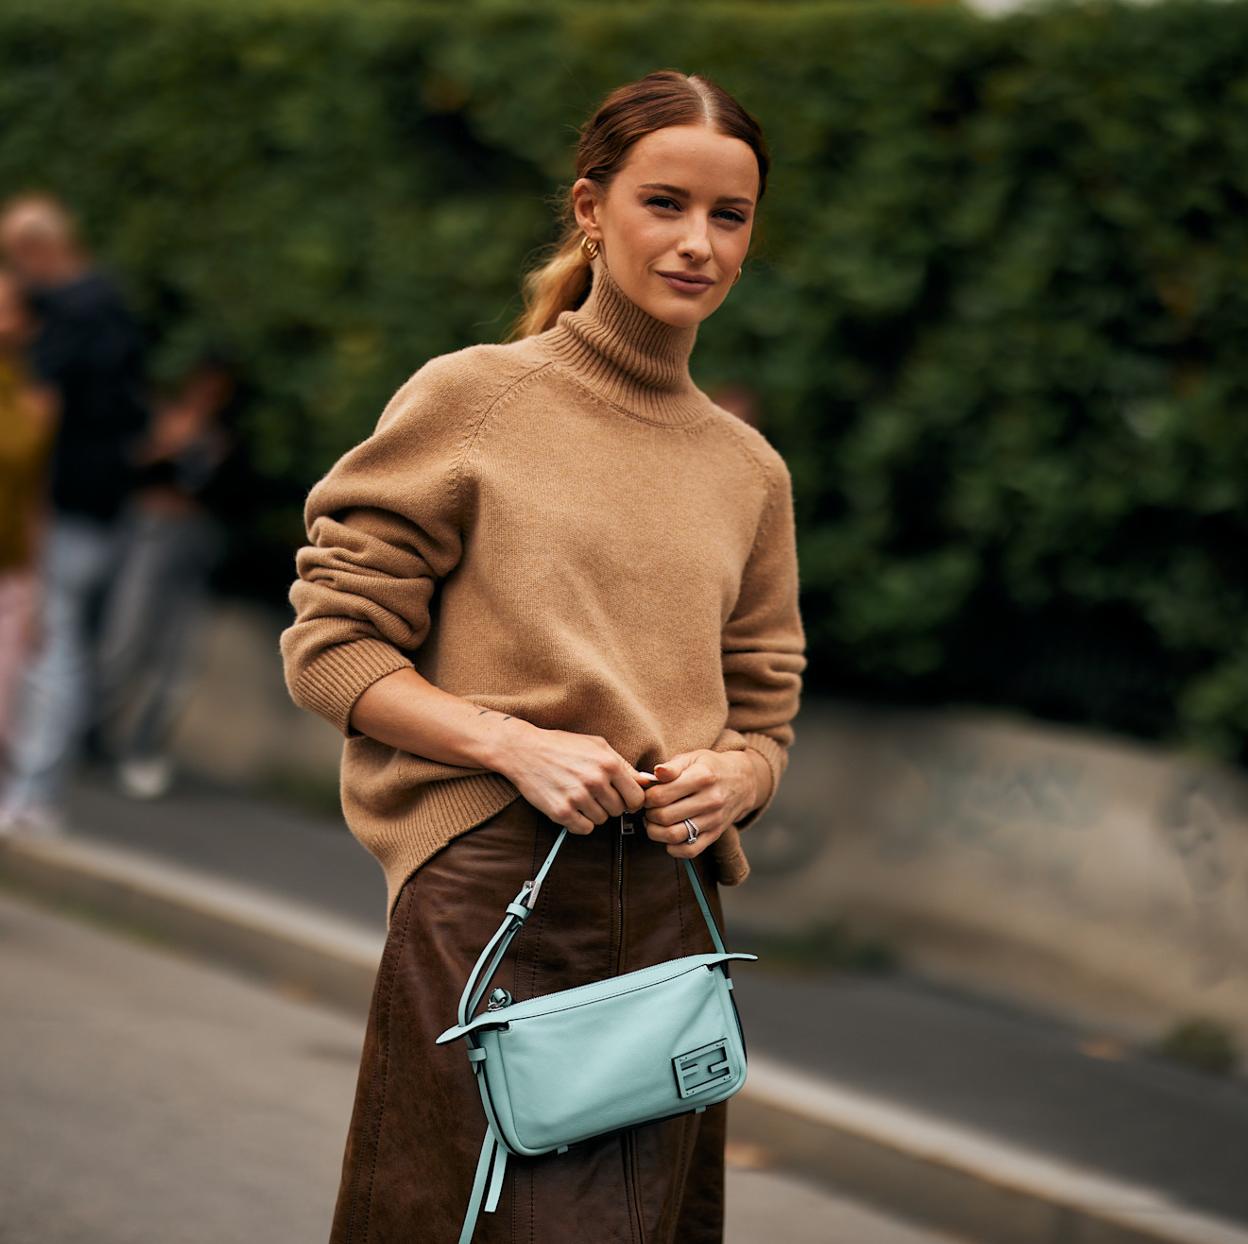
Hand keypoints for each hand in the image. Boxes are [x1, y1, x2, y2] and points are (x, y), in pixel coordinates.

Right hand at [498, 726, 649, 834]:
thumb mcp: (597, 745)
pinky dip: (579, 822)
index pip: (637, 798)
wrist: (524, 750)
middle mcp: (595, 781)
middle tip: (594, 793)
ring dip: (593, 813)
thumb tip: (647, 782)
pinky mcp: (562, 812)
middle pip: (619, 811)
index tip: (621, 798)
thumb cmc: (562, 746)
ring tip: (578, 795)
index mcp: (609, 764)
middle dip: (609, 805)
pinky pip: (584, 829)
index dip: (630, 800)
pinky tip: (570, 806)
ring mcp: (578, 797)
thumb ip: (623, 764)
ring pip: (601, 820)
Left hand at [641, 749, 758, 858]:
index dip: (646, 797)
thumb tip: (654, 774)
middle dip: (649, 814)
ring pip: (674, 835)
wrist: (742, 782)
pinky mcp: (715, 835)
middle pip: (664, 817)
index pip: (661, 795)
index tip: (648, 794)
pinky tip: (669, 836)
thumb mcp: (692, 758)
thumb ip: (672, 766)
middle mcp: (710, 800)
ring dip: (655, 832)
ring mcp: (714, 820)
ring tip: (654, 823)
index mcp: (702, 777)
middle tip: (649, 808)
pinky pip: (689, 851)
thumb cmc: (710, 768)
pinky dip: (673, 848)